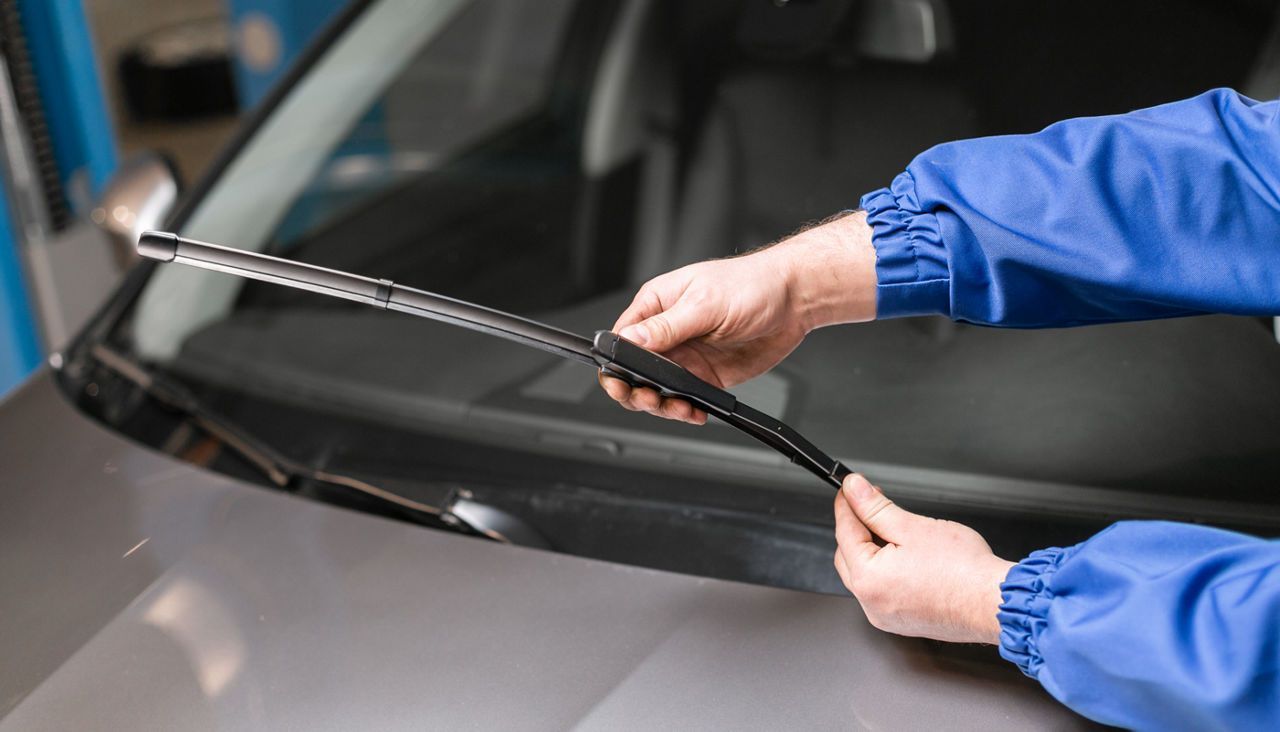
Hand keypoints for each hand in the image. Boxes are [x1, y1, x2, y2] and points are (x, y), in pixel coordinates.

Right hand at [601, 211, 875, 422]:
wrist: (794, 300)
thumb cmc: (752, 284)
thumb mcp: (705, 304)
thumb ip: (666, 327)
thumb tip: (629, 340)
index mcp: (657, 305)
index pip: (621, 339)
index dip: (615, 363)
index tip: (624, 380)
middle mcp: (667, 333)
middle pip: (632, 371)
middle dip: (634, 390)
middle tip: (648, 398)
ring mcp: (686, 356)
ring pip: (656, 390)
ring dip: (660, 405)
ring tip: (676, 407)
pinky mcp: (705, 375)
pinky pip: (684, 399)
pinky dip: (685, 410)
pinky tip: (694, 411)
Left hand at [833, 474, 1013, 643]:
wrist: (994, 603)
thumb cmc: (963, 570)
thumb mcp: (912, 527)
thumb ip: (876, 507)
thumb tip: (854, 490)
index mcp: (868, 579)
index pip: (844, 532)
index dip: (847, 505)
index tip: (849, 489)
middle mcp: (872, 604)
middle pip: (849, 555)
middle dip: (858, 528)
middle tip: (874, 505)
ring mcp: (887, 616)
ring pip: (866, 575)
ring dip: (873, 550)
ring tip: (897, 530)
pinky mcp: (904, 622)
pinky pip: (883, 591)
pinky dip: (887, 571)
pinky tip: (907, 556)